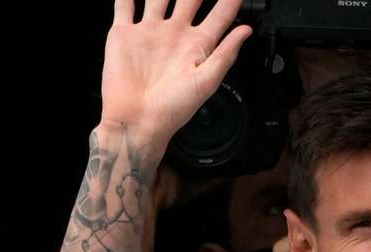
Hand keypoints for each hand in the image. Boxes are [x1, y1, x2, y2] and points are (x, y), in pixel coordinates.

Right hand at [100, 0, 251, 150]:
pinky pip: (125, 5)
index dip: (230, 1)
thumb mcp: (207, 80)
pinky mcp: (125, 34)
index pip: (220, 16)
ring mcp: (150, 32)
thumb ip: (226, 53)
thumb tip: (246, 31)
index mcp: (197, 47)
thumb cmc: (173, 109)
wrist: (137, 121)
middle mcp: (175, 36)